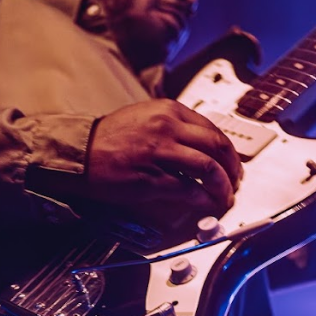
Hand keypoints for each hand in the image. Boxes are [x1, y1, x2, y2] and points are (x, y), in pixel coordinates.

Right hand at [86, 99, 241, 233]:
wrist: (80, 152)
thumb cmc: (108, 138)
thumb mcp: (145, 117)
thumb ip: (173, 125)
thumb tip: (199, 144)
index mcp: (169, 111)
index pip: (212, 129)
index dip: (228, 150)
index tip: (231, 163)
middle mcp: (168, 128)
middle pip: (217, 146)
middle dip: (232, 168)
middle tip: (234, 181)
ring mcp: (161, 153)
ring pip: (208, 168)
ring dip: (222, 185)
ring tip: (225, 196)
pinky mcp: (152, 178)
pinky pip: (189, 189)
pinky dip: (203, 199)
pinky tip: (207, 204)